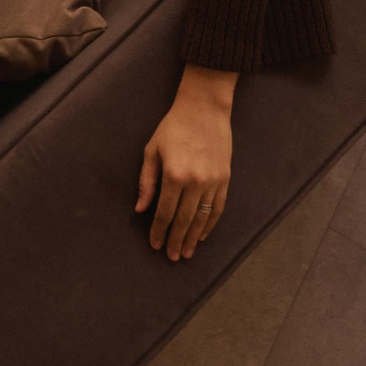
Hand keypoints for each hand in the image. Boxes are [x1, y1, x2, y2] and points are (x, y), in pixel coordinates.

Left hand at [137, 65, 235, 259]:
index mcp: (173, 174)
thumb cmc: (172, 127)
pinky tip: (202, 235)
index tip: (155, 245)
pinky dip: (210, 225)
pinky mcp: (225, 180)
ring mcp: (212, 182)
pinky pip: (217, 208)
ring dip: (193, 238)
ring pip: (202, 218)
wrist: (203, 109)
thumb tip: (140, 209)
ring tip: (186, 252)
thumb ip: (146, 181)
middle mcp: (195, 182)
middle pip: (184, 220)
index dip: (159, 230)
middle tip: (171, 256)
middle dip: (176, 240)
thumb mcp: (152, 150)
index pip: (164, 211)